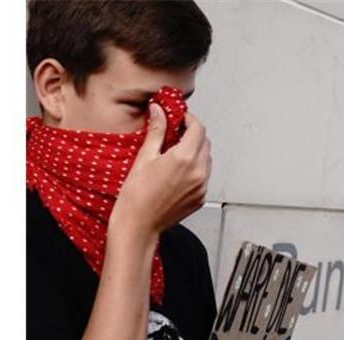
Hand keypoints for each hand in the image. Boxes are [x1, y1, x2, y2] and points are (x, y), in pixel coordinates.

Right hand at [112, 106, 211, 238]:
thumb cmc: (136, 196)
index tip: (180, 117)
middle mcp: (198, 173)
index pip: (198, 129)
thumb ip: (156, 131)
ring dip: (196, 150)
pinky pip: (204, 176)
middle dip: (193, 134)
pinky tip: (178, 169)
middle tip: (176, 131)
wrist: (139, 225)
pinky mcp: (201, 197)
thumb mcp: (144, 157)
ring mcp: (202, 187)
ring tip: (175, 151)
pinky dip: (196, 167)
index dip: (190, 119)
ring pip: (207, 159)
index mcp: (184, 159)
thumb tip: (159, 111)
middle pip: (205, 143)